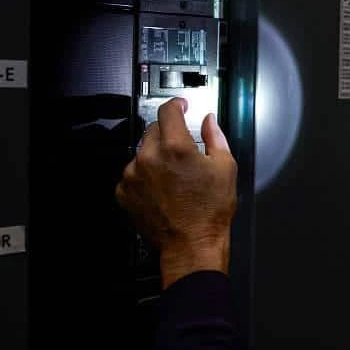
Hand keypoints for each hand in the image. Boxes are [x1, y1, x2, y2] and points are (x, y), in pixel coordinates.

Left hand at [116, 98, 237, 287]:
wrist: (191, 245)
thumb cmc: (210, 211)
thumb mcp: (225, 168)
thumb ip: (215, 137)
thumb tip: (209, 121)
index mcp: (176, 147)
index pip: (168, 111)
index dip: (176, 104)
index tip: (180, 105)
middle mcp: (149, 158)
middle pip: (153, 130)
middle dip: (168, 134)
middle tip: (183, 151)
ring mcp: (132, 176)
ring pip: (142, 152)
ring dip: (155, 157)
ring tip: (173, 177)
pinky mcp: (124, 192)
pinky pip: (132, 174)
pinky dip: (144, 176)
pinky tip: (162, 189)